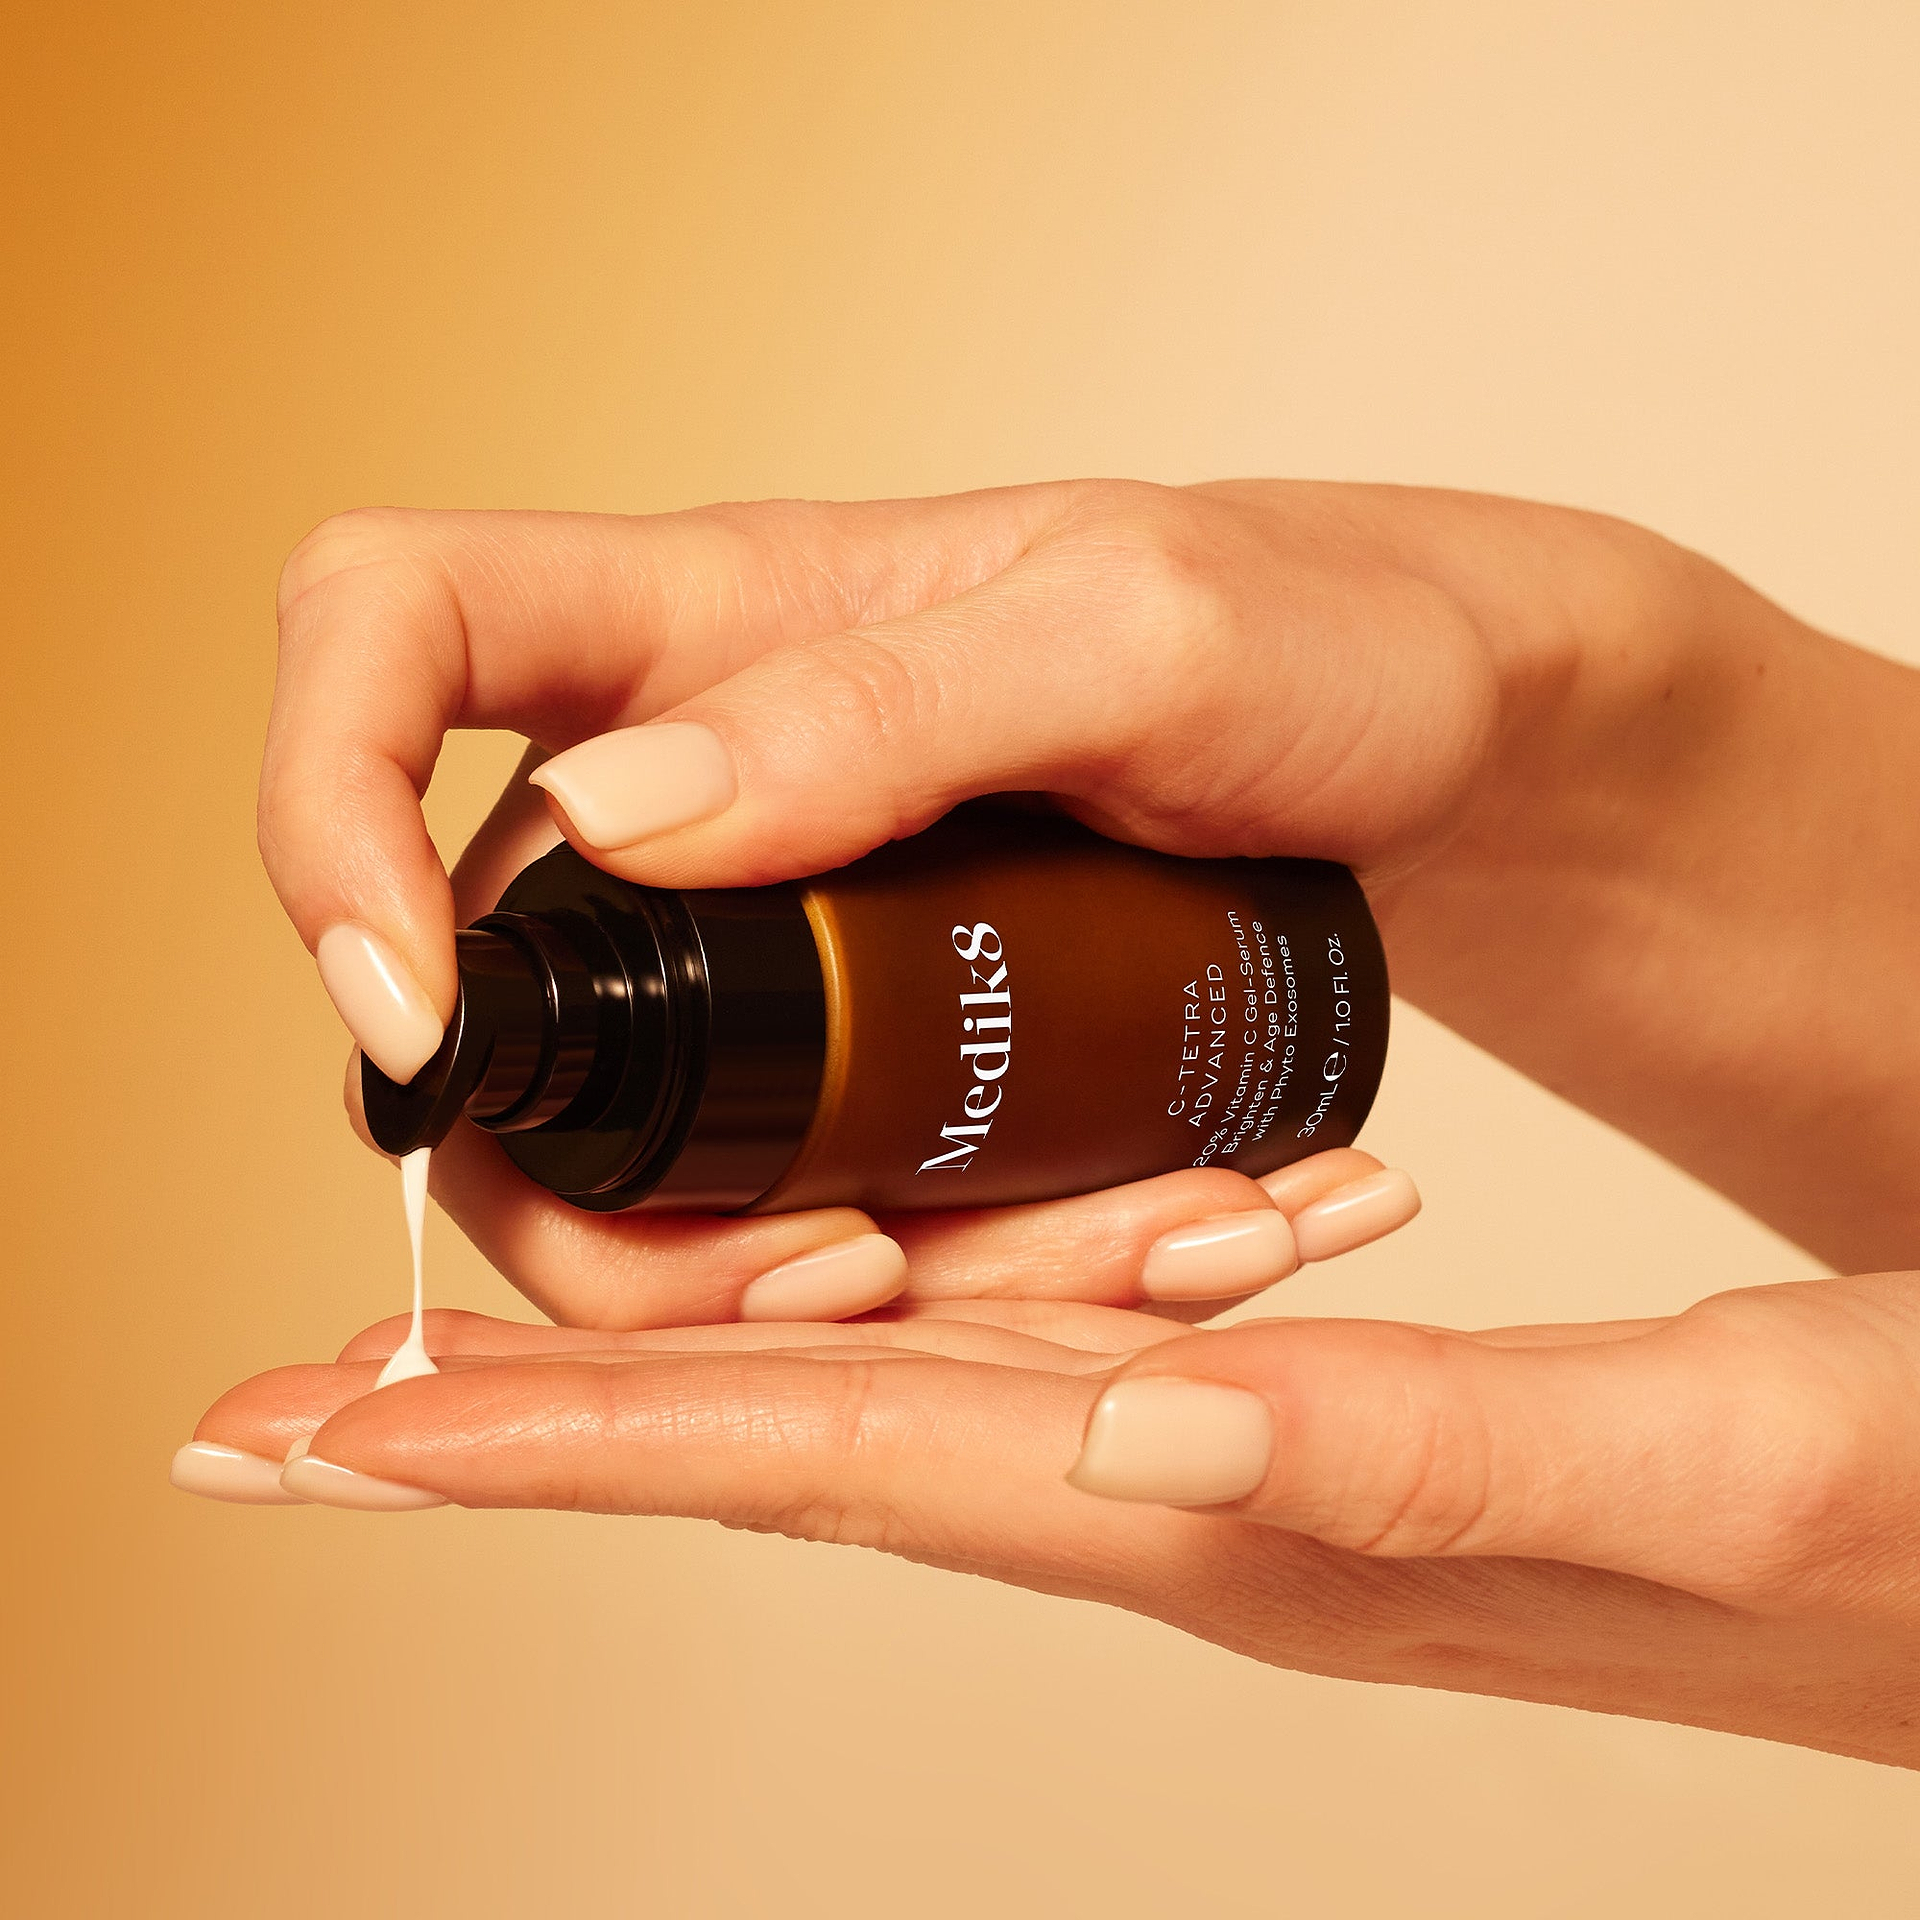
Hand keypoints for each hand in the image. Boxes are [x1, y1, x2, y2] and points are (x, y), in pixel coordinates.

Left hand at [177, 1270, 1919, 1769]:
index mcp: (1232, 1520)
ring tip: (453, 1341)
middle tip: (292, 1399)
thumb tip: (1147, 1413)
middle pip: (784, 1454)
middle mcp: (1175, 1512)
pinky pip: (1010, 1359)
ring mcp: (1213, 1480)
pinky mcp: (1271, 1431)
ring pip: (871, 1402)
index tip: (333, 1421)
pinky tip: (791, 1265)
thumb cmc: (1885, 1525)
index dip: (565, 1444)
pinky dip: (861, 1310)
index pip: (836, 1468)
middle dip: (516, 1430)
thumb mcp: (1716, 1461)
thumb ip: (1428, 1464)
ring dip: (655, 1372)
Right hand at [262, 480, 1633, 1318]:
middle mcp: (708, 781)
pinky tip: (1123, 1257)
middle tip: (827, 1275)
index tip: (411, 1006)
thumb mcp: (1138, 640)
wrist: (1443, 739)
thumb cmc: (1323, 632)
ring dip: (790, 1270)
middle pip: (496, 990)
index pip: (388, 628)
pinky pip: (813, 1180)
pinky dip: (936, 1268)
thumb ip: (886, 707)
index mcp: (715, 617)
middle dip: (591, 1194)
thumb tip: (615, 822)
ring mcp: (786, 923)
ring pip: (657, 1142)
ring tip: (1048, 1277)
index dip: (321, 805)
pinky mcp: (877, 1034)